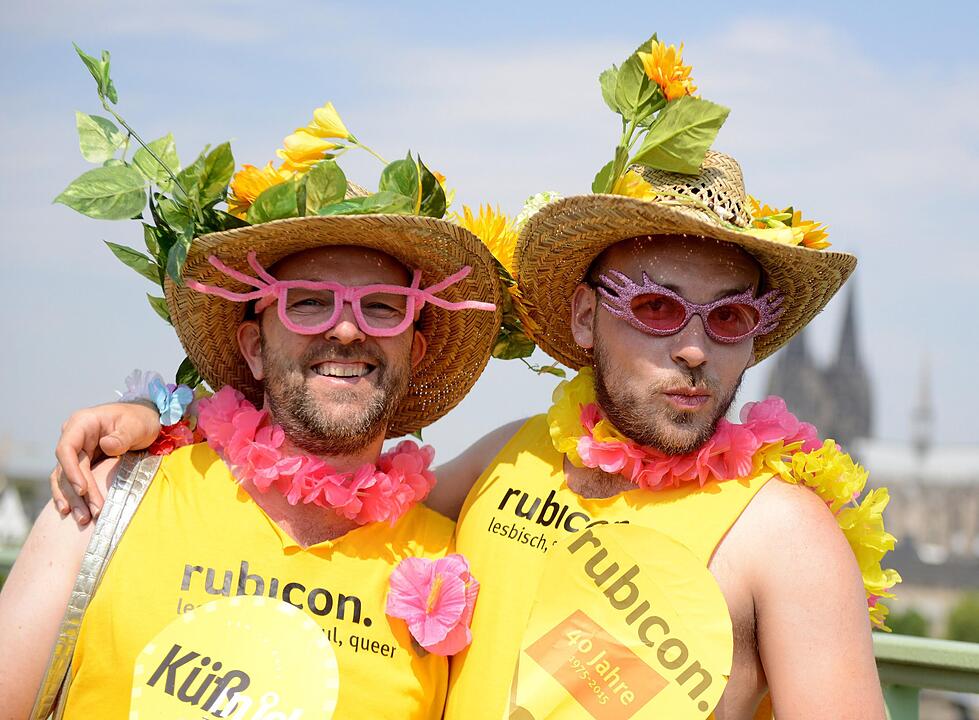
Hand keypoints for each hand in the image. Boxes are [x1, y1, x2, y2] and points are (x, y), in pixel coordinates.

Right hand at [50, 401, 160, 524]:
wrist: (145, 420)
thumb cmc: (140, 420)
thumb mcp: (136, 426)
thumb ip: (122, 436)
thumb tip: (106, 446)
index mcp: (82, 423)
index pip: (67, 449)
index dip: (71, 470)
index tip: (83, 490)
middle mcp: (73, 437)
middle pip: (67, 468)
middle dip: (78, 492)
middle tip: (92, 512)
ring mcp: (76, 451)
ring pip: (66, 478)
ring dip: (73, 499)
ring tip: (83, 519)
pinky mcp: (81, 462)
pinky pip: (70, 481)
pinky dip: (71, 496)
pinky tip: (70, 511)